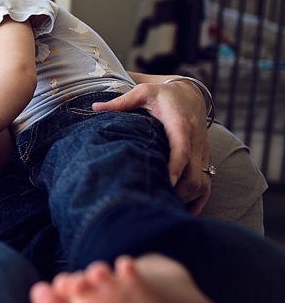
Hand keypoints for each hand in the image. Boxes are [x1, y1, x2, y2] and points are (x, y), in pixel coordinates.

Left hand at [91, 81, 210, 214]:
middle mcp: (195, 141)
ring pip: (203, 182)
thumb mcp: (143, 92)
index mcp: (180, 125)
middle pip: (194, 173)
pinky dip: (198, 200)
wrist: (190, 94)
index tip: (167, 182)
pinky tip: (183, 210)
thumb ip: (121, 101)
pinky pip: (208, 184)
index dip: (176, 166)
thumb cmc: (164, 95)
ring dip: (186, 197)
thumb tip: (95, 107)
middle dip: (179, 190)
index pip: (182, 148)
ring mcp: (202, 152)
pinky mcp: (205, 160)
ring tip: (164, 206)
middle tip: (156, 200)